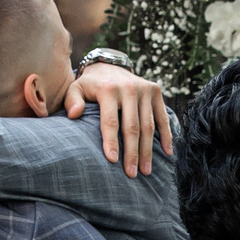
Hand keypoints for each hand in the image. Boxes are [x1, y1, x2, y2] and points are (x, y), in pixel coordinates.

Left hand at [64, 62, 172, 176]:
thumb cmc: (90, 85)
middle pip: (132, 127)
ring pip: (148, 125)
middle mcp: (129, 88)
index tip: (112, 161)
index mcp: (108, 89)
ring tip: (145, 170)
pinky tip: (167, 153)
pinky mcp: (156, 91)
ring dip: (148, 150)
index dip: (112, 142)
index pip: (111, 121)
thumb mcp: (76, 88)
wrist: (110, 65)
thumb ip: (72, 101)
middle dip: (132, 153)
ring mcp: (145, 90)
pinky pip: (162, 117)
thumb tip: (73, 115)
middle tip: (131, 174)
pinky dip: (166, 135)